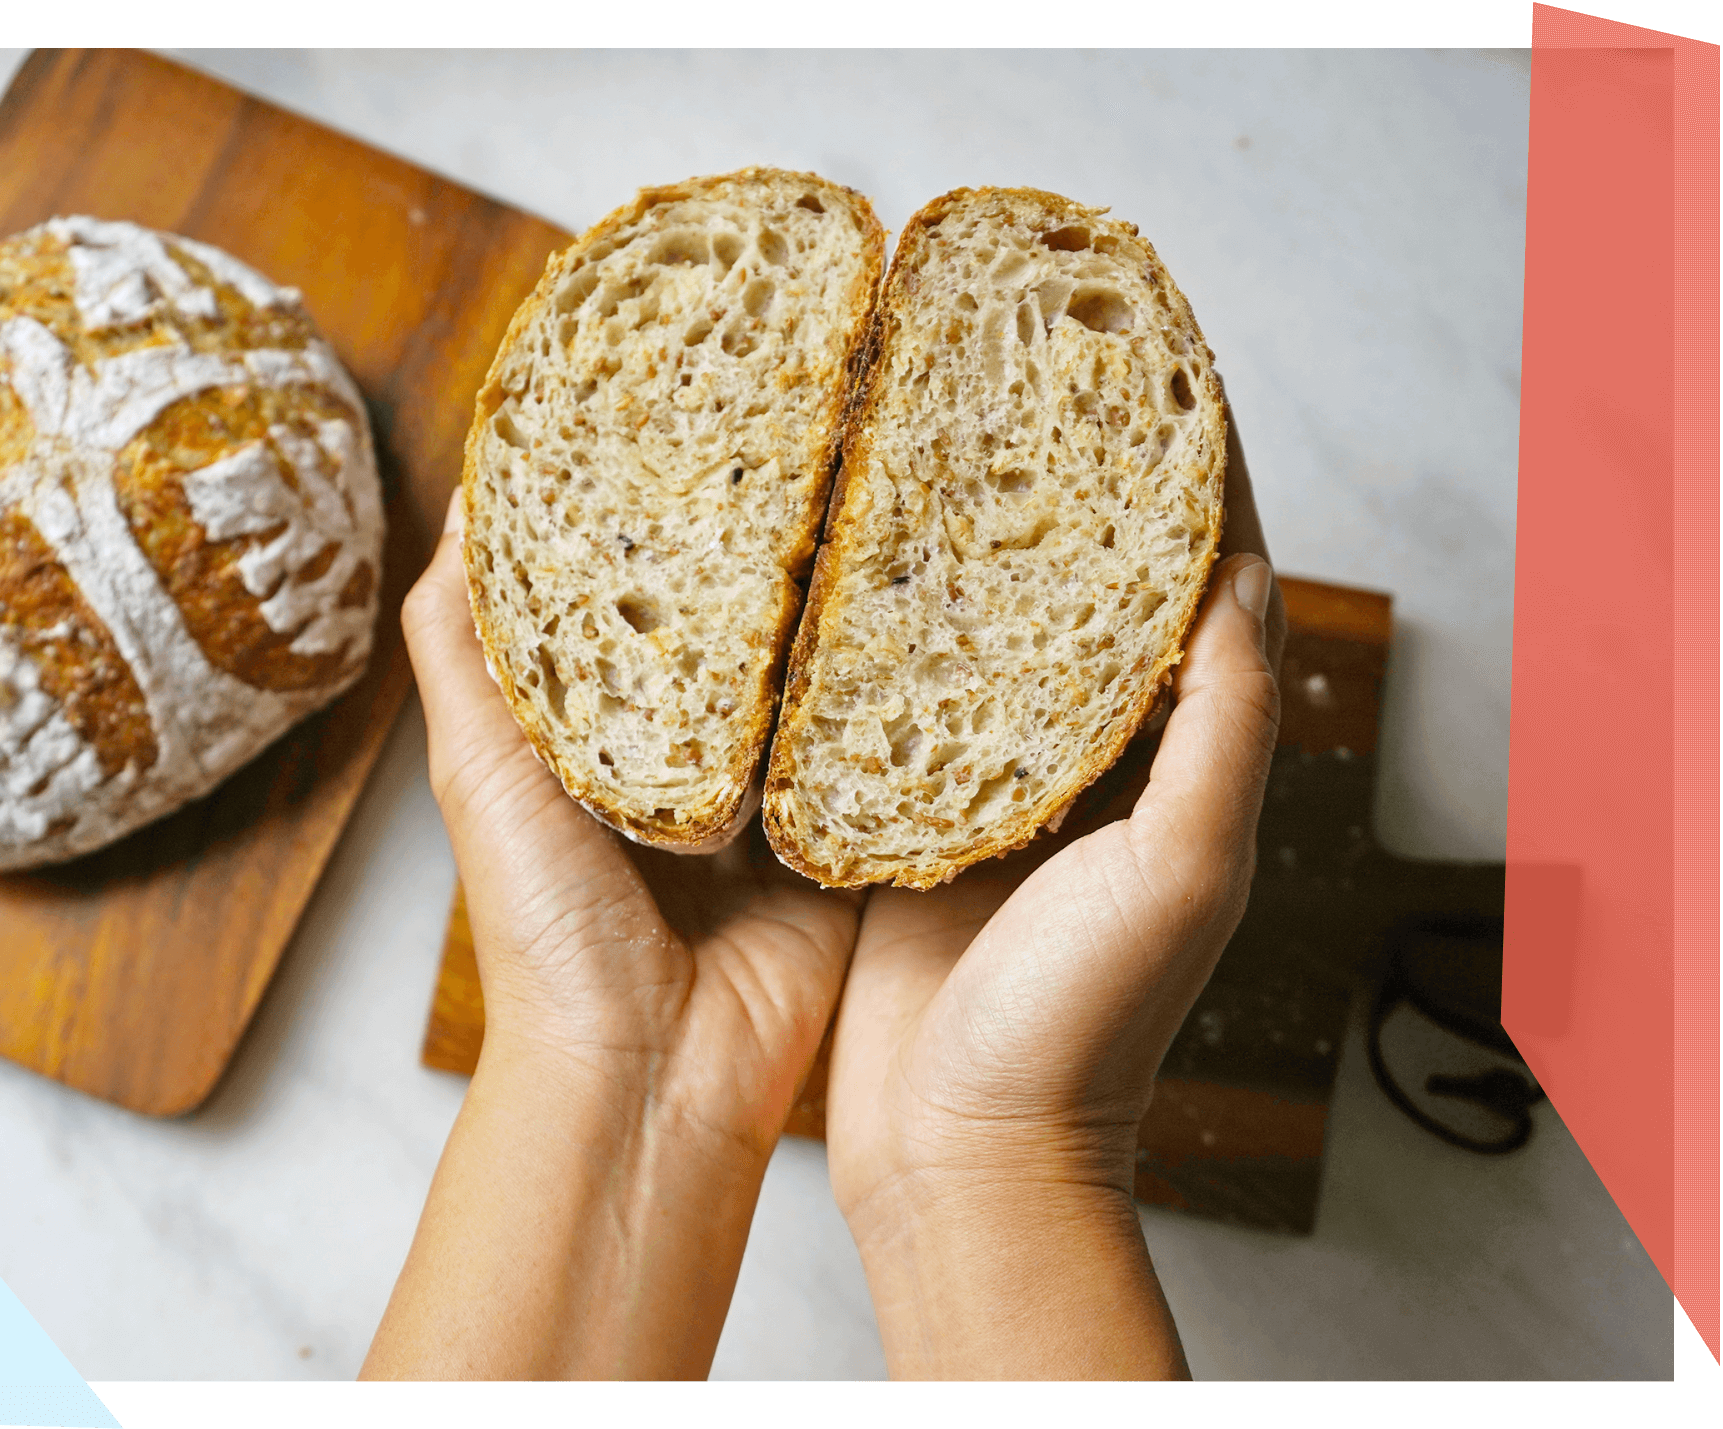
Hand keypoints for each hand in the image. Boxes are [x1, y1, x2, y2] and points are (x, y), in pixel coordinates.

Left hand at [363, 489, 862, 1380]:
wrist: (651, 1073)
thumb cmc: (548, 929)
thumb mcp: (477, 765)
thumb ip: (460, 644)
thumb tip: (459, 495)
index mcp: (600, 723)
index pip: (633, 587)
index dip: (656, 503)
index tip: (694, 397)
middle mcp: (689, 745)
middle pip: (736, 617)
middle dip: (771, 538)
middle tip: (824, 416)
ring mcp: (773, 787)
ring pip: (817, 668)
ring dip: (847, 603)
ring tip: (895, 483)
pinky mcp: (846, 832)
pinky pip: (881, 747)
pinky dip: (904, 694)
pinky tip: (942, 608)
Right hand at [825, 402, 1283, 1379]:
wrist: (961, 1150)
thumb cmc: (1084, 1028)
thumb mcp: (1181, 869)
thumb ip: (1220, 728)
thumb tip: (1243, 578)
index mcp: (1172, 766)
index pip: (1196, 590)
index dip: (1186, 484)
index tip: (1154, 377)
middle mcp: (1088, 763)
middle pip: (1087, 591)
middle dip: (1066, 487)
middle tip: (1017, 375)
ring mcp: (988, 784)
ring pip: (985, 629)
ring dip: (969, 540)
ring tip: (925, 436)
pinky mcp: (896, 813)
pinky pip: (891, 695)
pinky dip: (880, 626)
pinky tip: (839, 562)